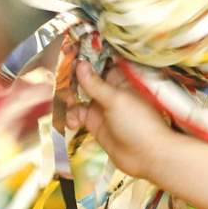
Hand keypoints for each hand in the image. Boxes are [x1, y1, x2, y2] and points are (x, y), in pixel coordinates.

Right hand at [67, 62, 180, 179]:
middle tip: (59, 79)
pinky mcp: (95, 124)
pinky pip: (78, 115)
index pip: (101, 63)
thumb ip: (96, 84)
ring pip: (79, 97)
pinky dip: (72, 117)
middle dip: (73, 79)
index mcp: (121, 81)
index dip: (87, 58)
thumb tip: (81, 64)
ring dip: (70, 98)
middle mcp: (111, 92)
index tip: (70, 52)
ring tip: (67, 102)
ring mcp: (102, 108)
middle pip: (87, 79)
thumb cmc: (139, 124)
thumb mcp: (116, 100)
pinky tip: (74, 124)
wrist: (147, 156)